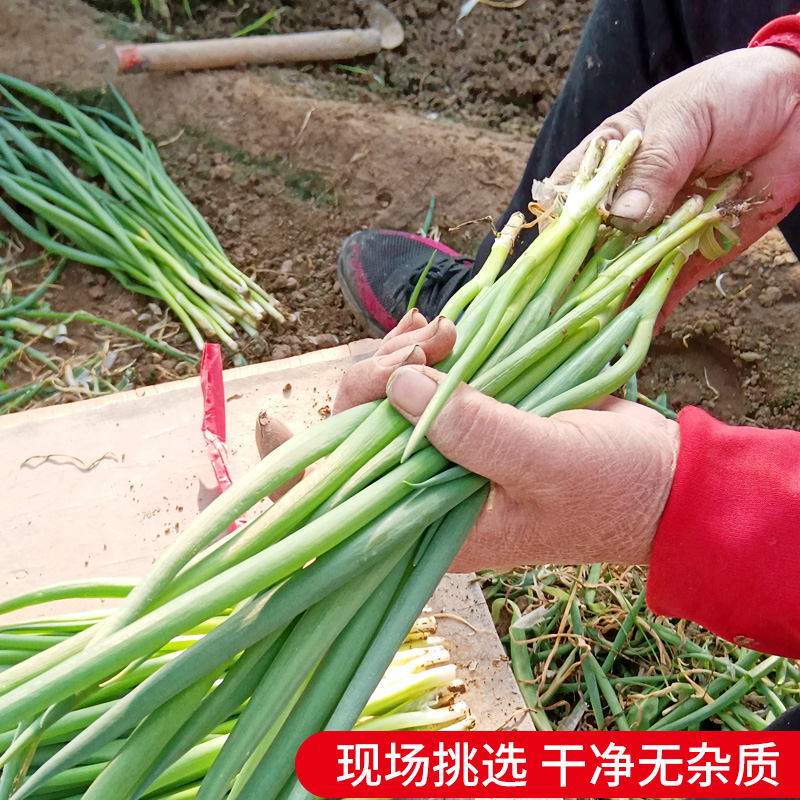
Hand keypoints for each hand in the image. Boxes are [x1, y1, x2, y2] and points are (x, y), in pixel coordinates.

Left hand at [332, 312, 680, 572]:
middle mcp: (431, 493)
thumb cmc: (614, 487)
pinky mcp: (474, 423)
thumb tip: (398, 383)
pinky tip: (434, 327)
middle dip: (384, 373)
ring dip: (407, 356)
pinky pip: (433, 385)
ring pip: (396, 401)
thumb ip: (475, 431)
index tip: (354, 385)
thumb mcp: (547, 463)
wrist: (665, 480)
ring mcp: (452, 456)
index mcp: (436, 524)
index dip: (344, 427)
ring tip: (441, 329)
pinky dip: (430, 353)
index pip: (355, 484)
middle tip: (431, 337)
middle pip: (366, 431)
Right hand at [551, 46, 799, 322]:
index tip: (544, 258)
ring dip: (607, 303)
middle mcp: (625, 203)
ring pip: (622, 274)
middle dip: (576, 278)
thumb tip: (626, 216)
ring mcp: (655, 232)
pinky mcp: (690, 254)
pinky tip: (630, 342)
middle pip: (588, 247)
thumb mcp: (685, 119)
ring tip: (588, 337)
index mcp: (608, 161)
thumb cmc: (731, 95)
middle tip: (563, 311)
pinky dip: (650, 315)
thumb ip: (654, 166)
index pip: (566, 201)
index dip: (552, 230)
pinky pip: (665, 289)